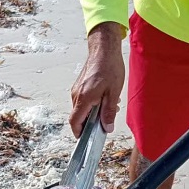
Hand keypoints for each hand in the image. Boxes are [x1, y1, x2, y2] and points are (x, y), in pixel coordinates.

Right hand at [69, 22, 125, 137]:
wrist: (103, 49)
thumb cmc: (110, 68)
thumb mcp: (114, 92)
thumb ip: (109, 112)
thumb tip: (106, 128)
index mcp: (84, 98)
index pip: (74, 121)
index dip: (79, 133)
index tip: (86, 139)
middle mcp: (76, 94)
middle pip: (78, 116)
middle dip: (90, 123)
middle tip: (105, 122)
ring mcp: (77, 89)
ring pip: (82, 108)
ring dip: (93, 112)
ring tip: (110, 106)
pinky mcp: (80, 85)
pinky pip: (83, 100)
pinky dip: (92, 104)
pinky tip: (106, 98)